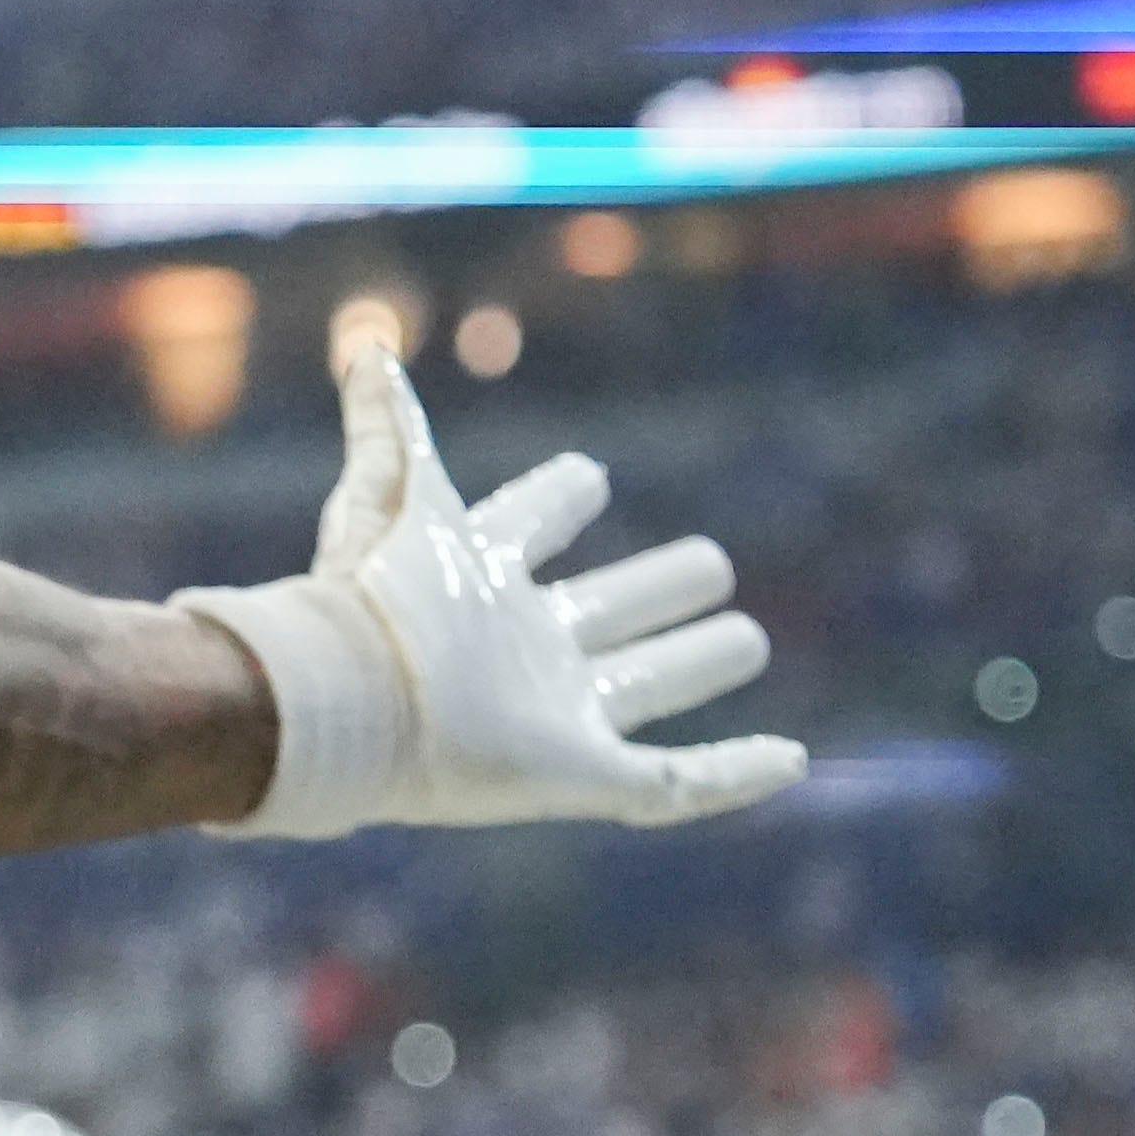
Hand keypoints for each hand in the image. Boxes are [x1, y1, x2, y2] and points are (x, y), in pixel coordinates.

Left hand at [188, 344, 800, 834]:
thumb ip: (387, 432)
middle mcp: (522, 646)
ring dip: (695, 664)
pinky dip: (734, 774)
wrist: (345, 710)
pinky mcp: (582, 776)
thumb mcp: (380, 505)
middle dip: (653, 589)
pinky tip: (789, 760)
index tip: (592, 474)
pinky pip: (675, 784)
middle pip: (605, 611)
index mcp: (477, 579)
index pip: (527, 528)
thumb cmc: (364, 605)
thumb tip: (368, 351)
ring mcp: (554, 714)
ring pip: (644, 684)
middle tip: (709, 565)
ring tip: (744, 638)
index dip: (558, 500)